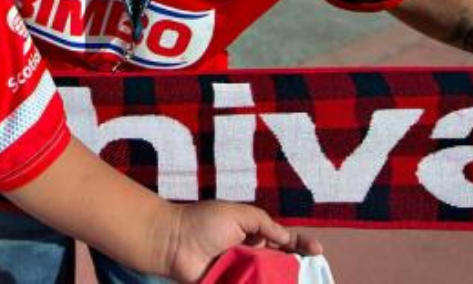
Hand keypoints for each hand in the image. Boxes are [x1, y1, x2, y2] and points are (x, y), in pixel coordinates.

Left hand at [160, 201, 321, 283]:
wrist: (172, 242)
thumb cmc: (202, 222)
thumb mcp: (236, 214)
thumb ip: (262, 222)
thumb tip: (285, 236)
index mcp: (252, 234)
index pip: (283, 240)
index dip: (301, 245)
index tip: (317, 250)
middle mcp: (250, 255)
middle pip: (282, 265)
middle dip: (301, 270)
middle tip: (318, 275)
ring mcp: (242, 274)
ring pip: (270, 281)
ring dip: (286, 282)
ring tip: (306, 282)